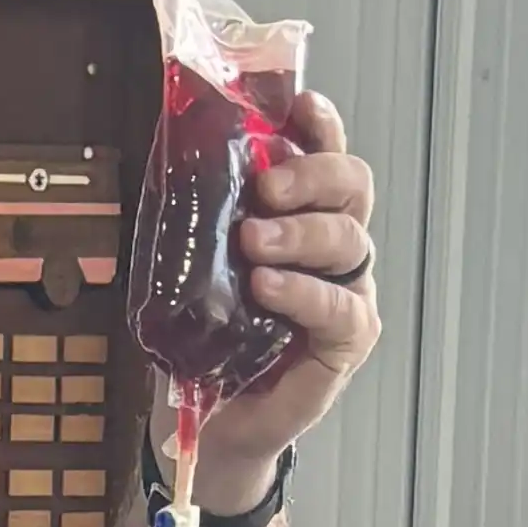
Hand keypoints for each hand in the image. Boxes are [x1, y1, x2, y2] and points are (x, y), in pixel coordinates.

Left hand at [203, 86, 381, 482]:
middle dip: (312, 174)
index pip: (325, 156)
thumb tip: (176, 162)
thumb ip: (198, 220)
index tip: (300, 105)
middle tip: (265, 187)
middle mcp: (334, 248)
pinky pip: (340, 308)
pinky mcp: (346, 341)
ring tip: (254, 241)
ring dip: (301, 232)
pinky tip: (269, 287)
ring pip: (348, 240)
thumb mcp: (192, 269)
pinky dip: (304, 292)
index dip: (320, 126)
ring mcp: (346, 292)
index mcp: (303, 216)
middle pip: (351, 188)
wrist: (212, 420)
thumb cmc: (209, 339)